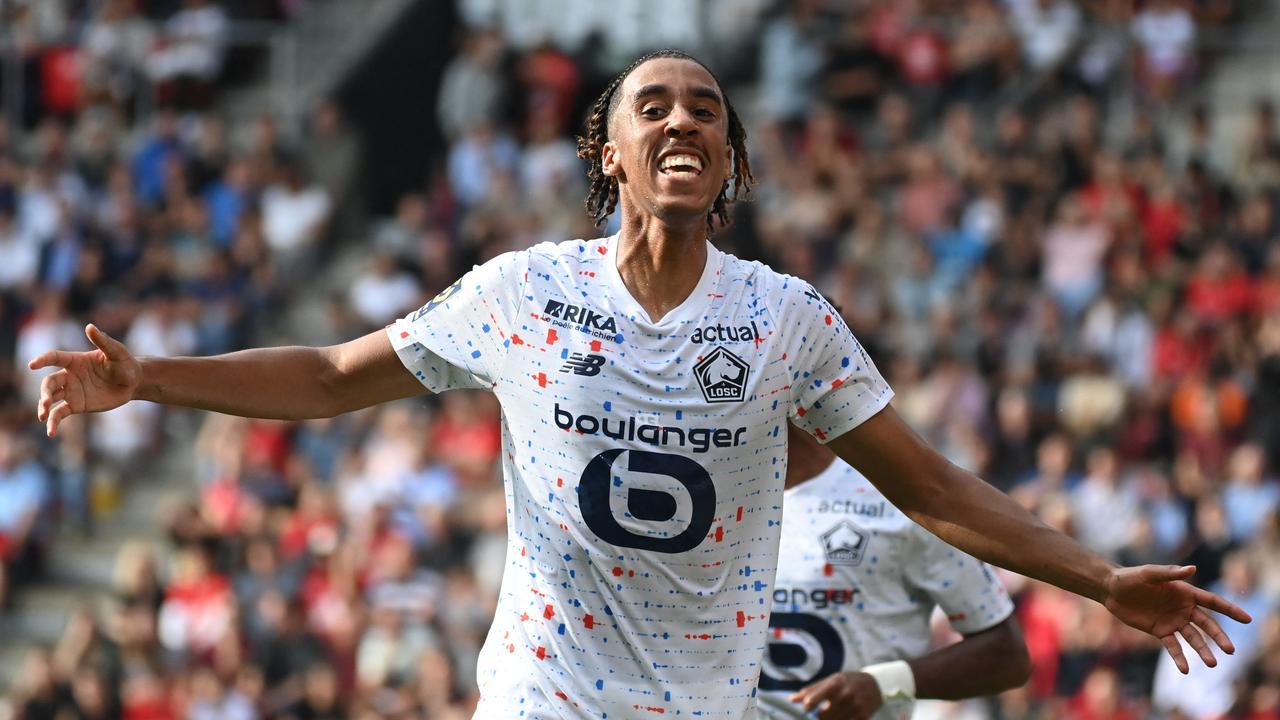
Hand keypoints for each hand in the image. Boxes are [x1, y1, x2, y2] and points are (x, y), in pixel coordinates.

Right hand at [28, 324, 140, 436]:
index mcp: (75, 360)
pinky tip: (50, 432)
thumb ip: (103, 341)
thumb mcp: (117, 352)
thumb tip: (89, 327)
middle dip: (44, 391)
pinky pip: (59, 413)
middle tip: (45, 401)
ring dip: (43, 406)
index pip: (54, 358)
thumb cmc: (125, 363)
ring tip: (42, 416)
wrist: (133, 383)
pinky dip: (53, 422)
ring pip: (50, 398)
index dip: (42, 360)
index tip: (32, 365)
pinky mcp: (76, 405)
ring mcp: (71, 391)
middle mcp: (69, 376)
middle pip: (48, 382)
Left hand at [789, 671, 882, 719]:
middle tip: (822, 713)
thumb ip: (812, 690)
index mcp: (835, 683)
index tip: (807, 708)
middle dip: (820, 716)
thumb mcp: (832, 680)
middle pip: (823, 716)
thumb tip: (792, 699)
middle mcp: (845, 694)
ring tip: (834, 713)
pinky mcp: (863, 716)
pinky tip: (843, 716)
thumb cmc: (849, 681)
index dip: (808, 706)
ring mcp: (855, 706)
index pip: (814, 698)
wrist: (876, 684)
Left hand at [1103, 564, 1252, 672]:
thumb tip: (1193, 569)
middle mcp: (1183, 608)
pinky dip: (1180, 658)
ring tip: (1212, 663)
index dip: (1230, 610)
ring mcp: (1173, 621)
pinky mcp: (1160, 631)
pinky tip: (1186, 669)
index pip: (1212, 602)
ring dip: (1203, 650)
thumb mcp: (1149, 574)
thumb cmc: (1130, 577)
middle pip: (1207, 624)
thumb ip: (1170, 574)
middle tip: (1230, 650)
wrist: (1111, 590)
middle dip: (1219, 636)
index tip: (1247, 619)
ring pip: (1193, 638)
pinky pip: (1173, 646)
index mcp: (1185, 593)